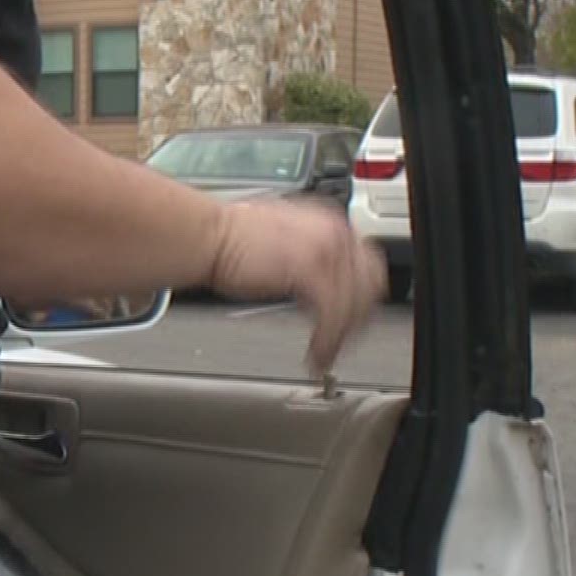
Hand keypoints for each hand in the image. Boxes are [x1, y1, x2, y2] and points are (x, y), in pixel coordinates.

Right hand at [207, 199, 386, 375]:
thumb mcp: (282, 239)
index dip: (362, 296)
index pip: (366, 264)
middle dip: (360, 319)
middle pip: (369, 285)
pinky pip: (332, 316)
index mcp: (329, 221)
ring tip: (325, 355)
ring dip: (342, 336)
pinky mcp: (309, 271)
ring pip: (354, 305)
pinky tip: (316, 355)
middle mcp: (333, 231)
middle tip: (343, 341)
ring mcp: (324, 250)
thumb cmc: (226, 239)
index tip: (353, 318)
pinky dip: (327, 341)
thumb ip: (307, 254)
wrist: (206, 236)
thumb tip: (316, 282)